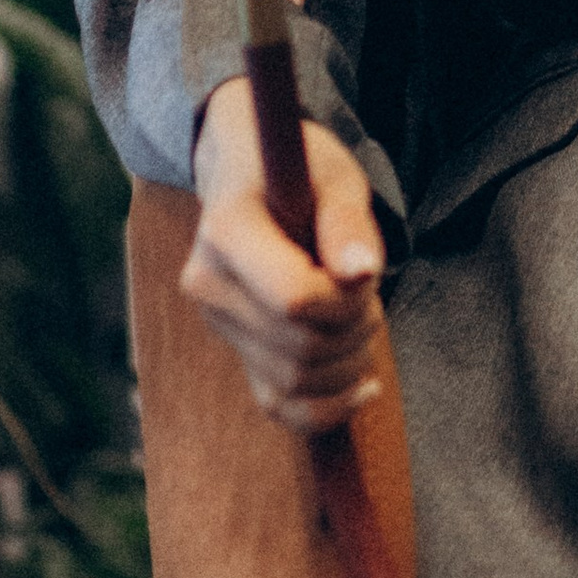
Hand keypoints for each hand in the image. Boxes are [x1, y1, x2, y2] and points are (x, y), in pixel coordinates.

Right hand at [184, 78, 386, 431]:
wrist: (249, 176)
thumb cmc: (298, 170)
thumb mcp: (332, 176)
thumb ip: (347, 222)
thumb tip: (362, 273)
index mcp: (226, 229)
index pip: (293, 299)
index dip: (345, 300)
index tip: (364, 272)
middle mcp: (208, 283)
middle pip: (300, 345)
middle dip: (356, 327)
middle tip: (369, 290)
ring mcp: (216, 323)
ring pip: (296, 381)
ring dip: (351, 361)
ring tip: (361, 315)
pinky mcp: (234, 349)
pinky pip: (280, 406)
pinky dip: (328, 407)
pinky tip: (363, 383)